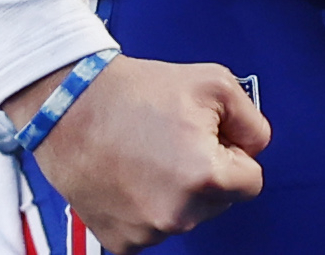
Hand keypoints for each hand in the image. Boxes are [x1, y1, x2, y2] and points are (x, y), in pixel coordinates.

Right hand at [12, 55, 267, 253]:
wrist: (70, 105)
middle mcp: (177, 215)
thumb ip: (252, 122)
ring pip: (186, 216)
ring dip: (177, 192)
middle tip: (175, 140)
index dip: (233, 154)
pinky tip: (132, 175)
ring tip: (148, 154)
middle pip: (219, 202)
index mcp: (205, 178)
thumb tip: (255, 148)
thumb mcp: (215, 84)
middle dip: (207, 174)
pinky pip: (153, 228)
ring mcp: (146, 232)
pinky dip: (147, 206)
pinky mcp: (120, 241)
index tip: (209, 137)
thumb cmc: (138, 92)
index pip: (251, 182)